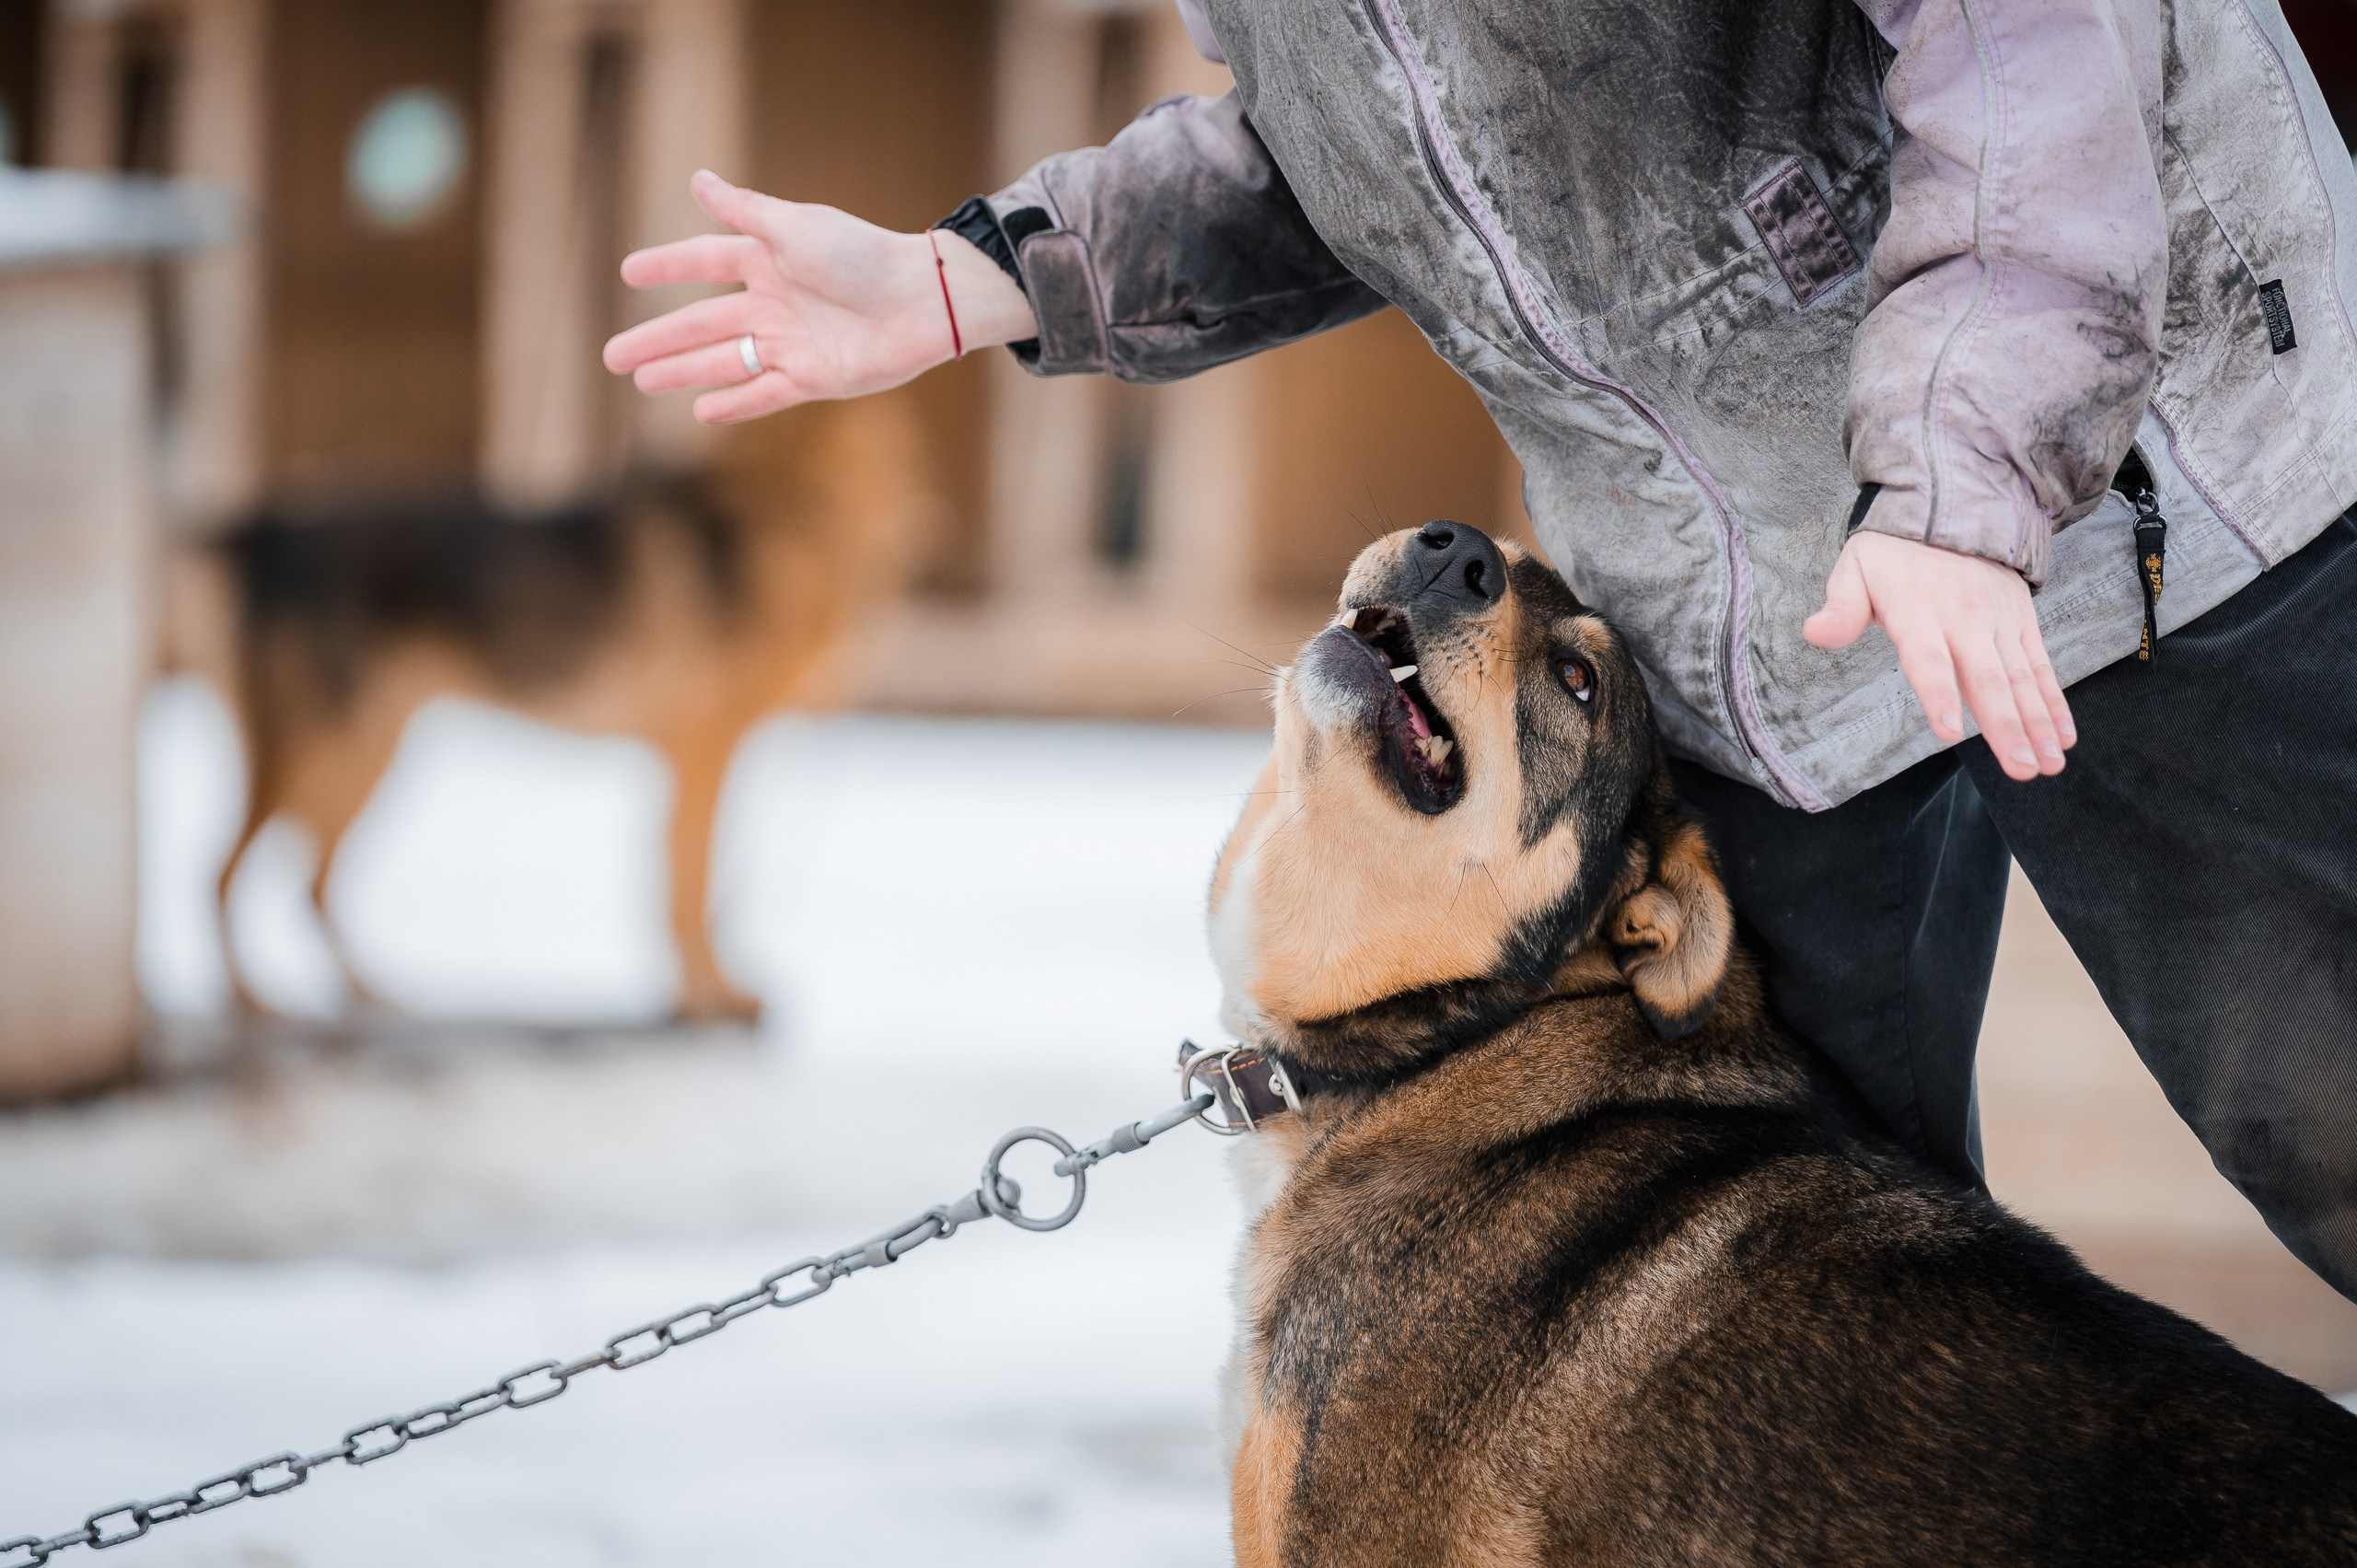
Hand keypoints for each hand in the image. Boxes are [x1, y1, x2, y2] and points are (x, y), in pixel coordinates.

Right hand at [602, 170, 1039, 423]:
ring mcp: (791, 343)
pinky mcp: (814, 378)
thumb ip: (744, 211)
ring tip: (641, 381)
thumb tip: (697, 179)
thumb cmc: (862, 255)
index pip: (704, 261)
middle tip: (611, 355)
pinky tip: (700, 411)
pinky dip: (734, 403)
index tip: (627, 273)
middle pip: (700, 324)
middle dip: (656, 339)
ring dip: (681, 371)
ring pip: (722, 361)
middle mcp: (774, 303)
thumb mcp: (796, 227)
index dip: (667, 267)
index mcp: (768, 259)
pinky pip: (764, 394)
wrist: (920, 301)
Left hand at [1804, 531, 2074, 781]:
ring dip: (2038, 724)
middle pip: (1987, 680)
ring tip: (2049, 765)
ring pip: (2021, 680)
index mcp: (1918, 612)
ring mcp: (1998, 621)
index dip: (1939, 696)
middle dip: (2006, 727)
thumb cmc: (1894, 551)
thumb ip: (1841, 607)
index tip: (1951, 732)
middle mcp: (1965, 620)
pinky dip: (2054, 702)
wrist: (1953, 501)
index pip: (1929, 661)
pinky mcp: (2021, 621)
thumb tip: (1814, 633)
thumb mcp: (1856, 568)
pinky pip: (2040, 666)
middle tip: (2022, 769)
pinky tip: (2064, 738)